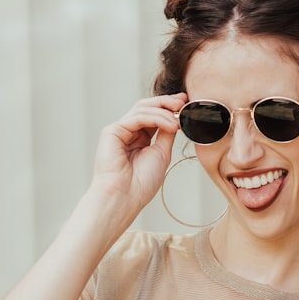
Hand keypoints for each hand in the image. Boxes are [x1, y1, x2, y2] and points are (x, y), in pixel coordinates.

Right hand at [90, 93, 186, 212]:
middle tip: (184, 101)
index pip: (154, 115)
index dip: (169, 107)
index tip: (186, 103)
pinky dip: (156, 118)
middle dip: (166, 102)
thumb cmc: (141, 183)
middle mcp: (127, 132)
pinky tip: (170, 125)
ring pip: (142, 109)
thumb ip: (166, 133)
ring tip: (179, 118)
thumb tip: (176, 117)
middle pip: (146, 107)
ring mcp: (119, 131)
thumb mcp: (161, 153)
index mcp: (138, 139)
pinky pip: (137, 117)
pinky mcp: (112, 131)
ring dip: (164, 110)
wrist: (125, 198)